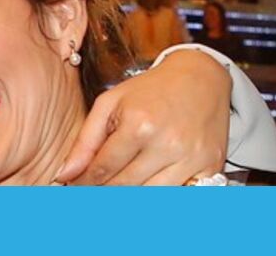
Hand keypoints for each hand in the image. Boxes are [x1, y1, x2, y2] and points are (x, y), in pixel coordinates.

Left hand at [56, 49, 231, 184]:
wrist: (201, 78)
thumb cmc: (151, 89)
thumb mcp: (110, 103)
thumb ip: (85, 140)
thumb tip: (63, 175)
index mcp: (138, 124)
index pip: (102, 169)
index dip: (84, 183)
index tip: (73, 187)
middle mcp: (167, 144)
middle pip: (125, 187)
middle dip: (102, 193)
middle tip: (90, 194)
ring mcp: (192, 158)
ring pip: (151, 198)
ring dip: (129, 199)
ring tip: (115, 191)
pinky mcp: (211, 166)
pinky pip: (180, 197)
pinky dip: (161, 198)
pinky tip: (146, 189)